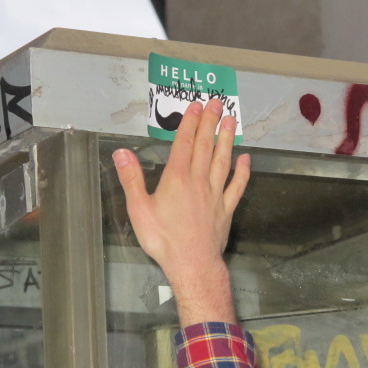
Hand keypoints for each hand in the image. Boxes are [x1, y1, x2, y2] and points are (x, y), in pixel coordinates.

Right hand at [112, 99, 250, 325]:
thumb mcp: (139, 209)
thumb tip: (121, 152)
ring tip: (232, 121)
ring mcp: (215, 194)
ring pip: (223, 160)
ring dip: (227, 139)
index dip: (190, 123)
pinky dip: (242, 171)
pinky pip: (236, 186)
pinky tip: (245, 159)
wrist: (192, 264)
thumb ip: (131, 179)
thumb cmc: (163, 238)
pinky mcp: (226, 209)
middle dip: (210, 123)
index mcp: (177, 178)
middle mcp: (198, 180)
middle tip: (217, 103)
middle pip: (206, 146)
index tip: (196, 106)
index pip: (185, 143)